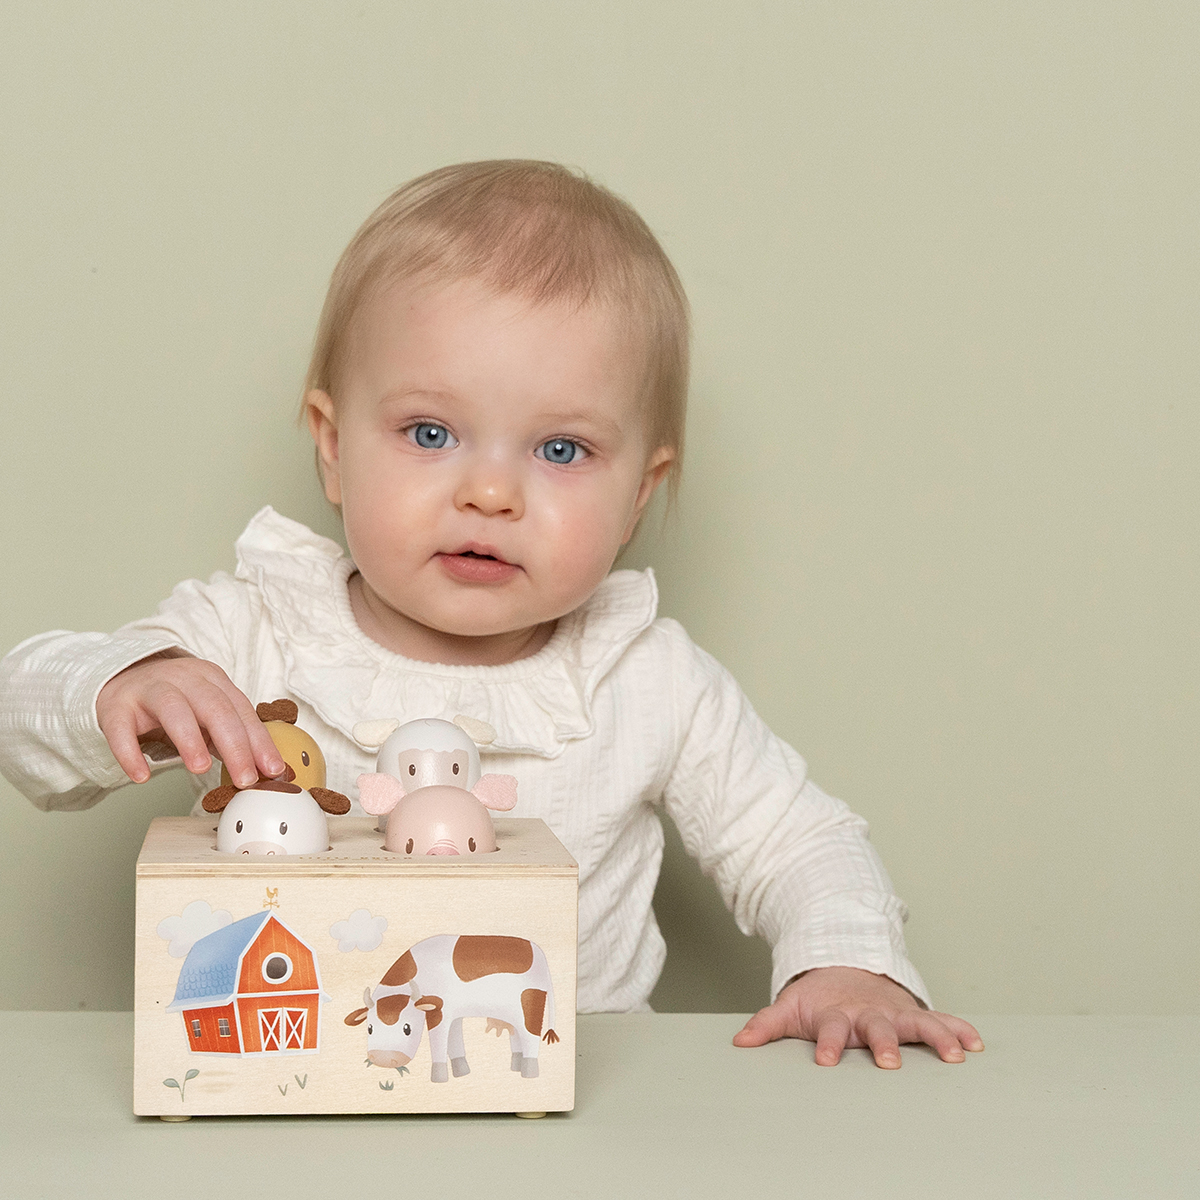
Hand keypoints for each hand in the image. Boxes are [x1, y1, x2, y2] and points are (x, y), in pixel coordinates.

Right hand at [96, 651, 284, 786]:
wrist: (122, 679)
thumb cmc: (176, 703)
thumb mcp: (207, 712)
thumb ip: (233, 735)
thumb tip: (265, 771)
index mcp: (212, 679)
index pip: (241, 710)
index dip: (259, 741)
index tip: (273, 771)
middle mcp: (184, 679)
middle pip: (214, 708)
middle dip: (234, 745)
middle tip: (245, 778)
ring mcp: (148, 689)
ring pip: (173, 708)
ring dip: (190, 739)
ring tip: (201, 769)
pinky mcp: (116, 706)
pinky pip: (121, 729)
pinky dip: (130, 753)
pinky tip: (141, 775)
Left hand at [732, 965, 982, 1068]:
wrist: (845, 965)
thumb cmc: (819, 997)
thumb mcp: (791, 1006)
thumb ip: (768, 1024)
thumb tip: (740, 1042)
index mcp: (837, 1014)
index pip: (830, 1030)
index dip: (827, 1044)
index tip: (826, 1061)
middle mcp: (868, 1013)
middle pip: (877, 1028)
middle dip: (883, 1044)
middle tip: (889, 1061)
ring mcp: (893, 1012)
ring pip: (917, 1023)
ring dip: (935, 1038)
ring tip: (954, 1055)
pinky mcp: (913, 1013)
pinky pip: (939, 1019)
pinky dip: (958, 1029)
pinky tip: (975, 1043)